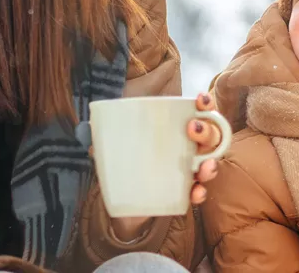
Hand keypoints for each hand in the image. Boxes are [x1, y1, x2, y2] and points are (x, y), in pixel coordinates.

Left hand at [110, 93, 223, 237]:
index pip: (198, 111)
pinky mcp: (185, 192)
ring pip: (211, 162)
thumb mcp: (113, 144)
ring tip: (203, 167)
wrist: (123, 198)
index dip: (205, 104)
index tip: (200, 101)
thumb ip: (102, 135)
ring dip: (211, 163)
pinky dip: (200, 192)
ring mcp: (189, 170)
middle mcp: (188, 146)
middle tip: (192, 130)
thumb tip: (87, 127)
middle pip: (211, 135)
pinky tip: (195, 192)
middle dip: (208, 131)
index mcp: (175, 128)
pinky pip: (200, 192)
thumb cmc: (126, 160)